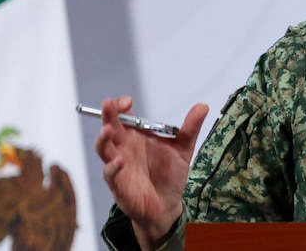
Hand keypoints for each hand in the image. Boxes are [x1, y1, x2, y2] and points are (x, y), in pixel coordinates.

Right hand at [94, 96, 208, 249]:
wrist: (167, 204)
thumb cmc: (169, 174)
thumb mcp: (183, 149)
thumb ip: (190, 128)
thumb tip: (203, 106)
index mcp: (136, 136)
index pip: (122, 116)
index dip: (120, 106)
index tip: (128, 102)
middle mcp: (124, 148)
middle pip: (109, 127)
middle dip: (107, 116)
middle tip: (109, 105)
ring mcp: (119, 165)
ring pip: (103, 149)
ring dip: (103, 139)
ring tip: (108, 129)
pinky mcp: (119, 184)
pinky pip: (110, 174)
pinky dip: (113, 167)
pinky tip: (119, 161)